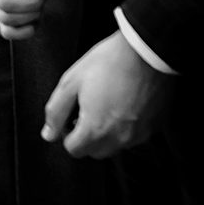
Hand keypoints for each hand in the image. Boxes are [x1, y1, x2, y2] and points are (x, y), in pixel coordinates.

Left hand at [43, 31, 172, 158]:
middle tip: (86, 110)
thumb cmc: (108, 63)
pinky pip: (135, 137)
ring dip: (107, 134)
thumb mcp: (71, 82)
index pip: (74, 150)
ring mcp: (140, 134)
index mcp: (96, 129)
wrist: (146, 52)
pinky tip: (125, 104)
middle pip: (95, 152)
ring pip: (116, 146)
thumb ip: (56, 112)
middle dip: (86, 137)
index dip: (67, 133)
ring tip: (106, 105)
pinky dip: (127, 128)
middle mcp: (120, 138)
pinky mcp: (155, 126)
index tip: (71, 116)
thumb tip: (48, 134)